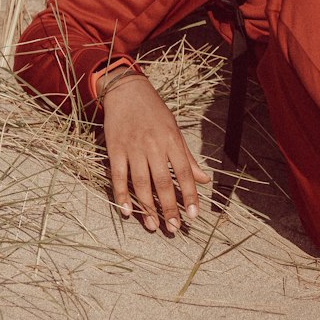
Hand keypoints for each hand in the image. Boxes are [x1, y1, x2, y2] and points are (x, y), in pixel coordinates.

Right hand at [101, 75, 209, 233]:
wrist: (127, 91)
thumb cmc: (155, 111)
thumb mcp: (175, 130)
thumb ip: (188, 158)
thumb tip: (204, 180)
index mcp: (171, 140)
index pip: (184, 172)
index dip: (190, 195)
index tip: (194, 215)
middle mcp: (153, 145)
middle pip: (163, 182)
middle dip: (170, 207)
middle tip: (175, 228)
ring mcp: (133, 148)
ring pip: (141, 183)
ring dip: (148, 207)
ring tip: (154, 225)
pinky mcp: (115, 150)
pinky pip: (118, 177)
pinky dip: (122, 195)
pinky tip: (128, 211)